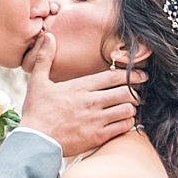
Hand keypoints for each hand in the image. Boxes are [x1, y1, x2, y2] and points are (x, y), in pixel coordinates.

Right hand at [16, 33, 143, 158]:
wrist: (35, 141)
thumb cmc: (36, 112)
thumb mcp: (37, 82)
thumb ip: (44, 58)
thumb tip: (47, 36)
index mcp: (80, 87)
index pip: (113, 77)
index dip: (131, 75)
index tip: (142, 75)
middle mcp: (91, 101)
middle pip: (126, 92)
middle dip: (135, 92)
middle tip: (138, 93)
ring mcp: (96, 120)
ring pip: (127, 110)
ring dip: (132, 108)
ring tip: (130, 108)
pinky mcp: (97, 136)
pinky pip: (122, 128)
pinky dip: (127, 123)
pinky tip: (123, 122)